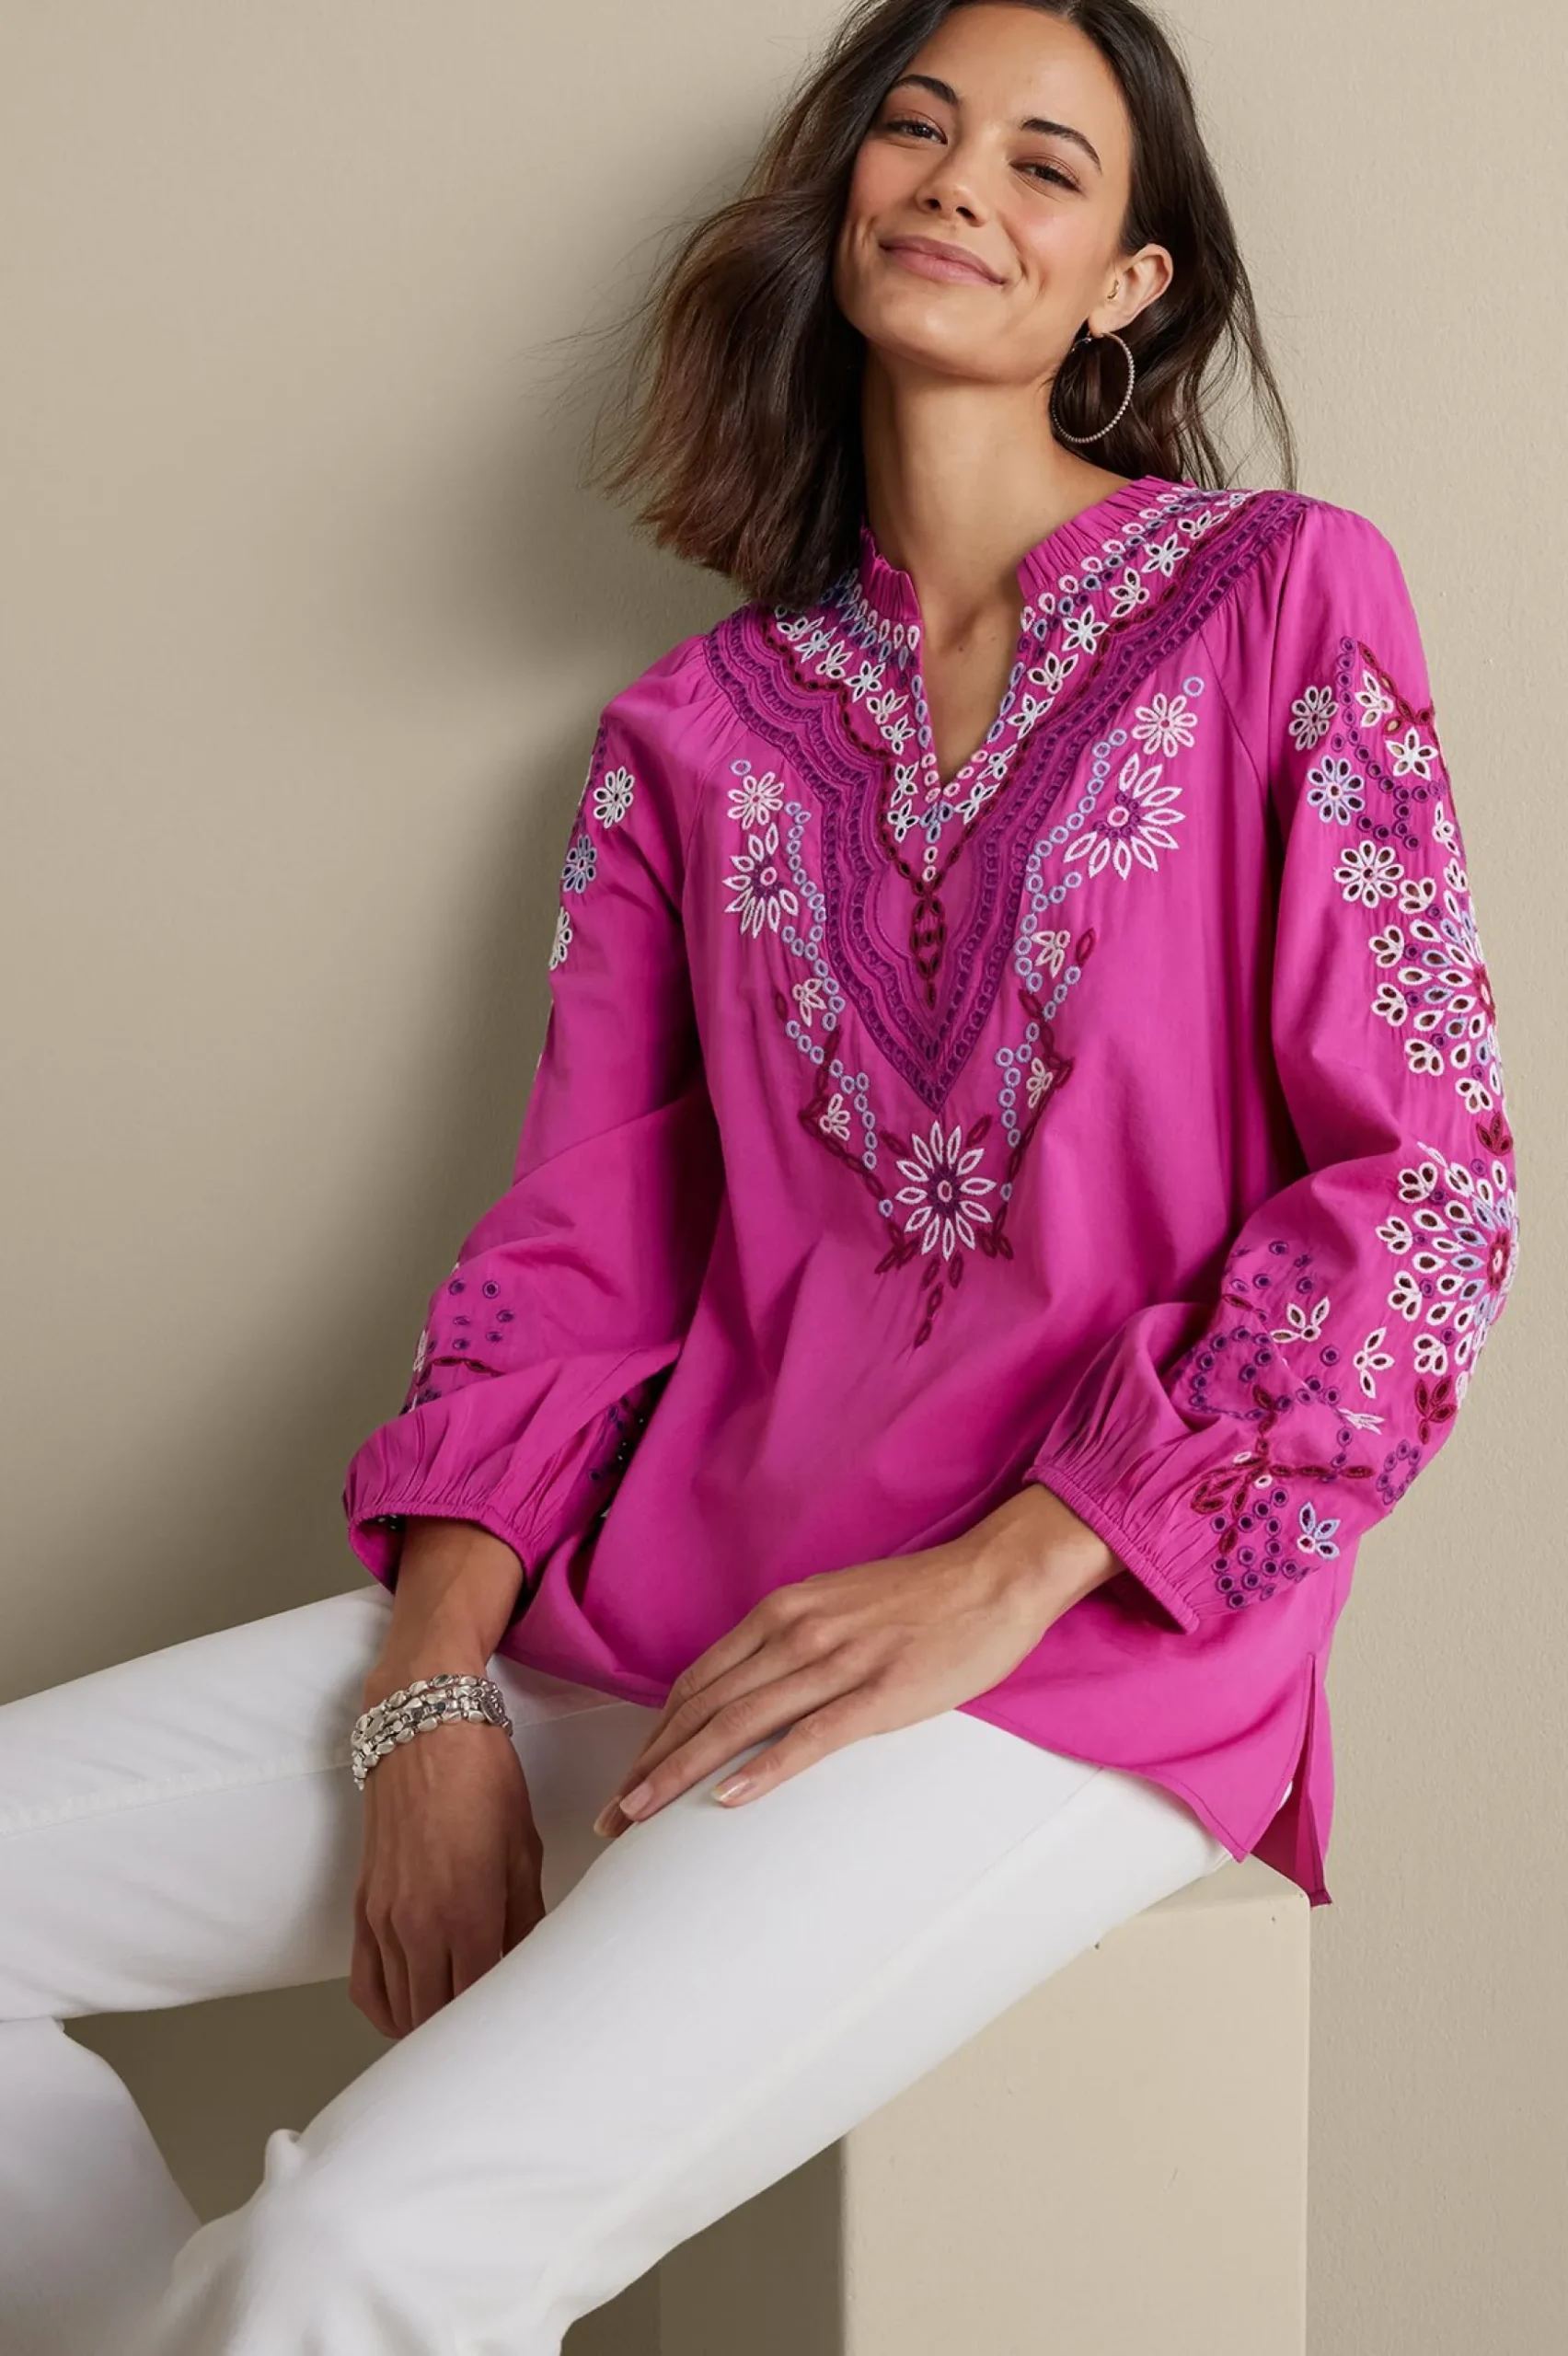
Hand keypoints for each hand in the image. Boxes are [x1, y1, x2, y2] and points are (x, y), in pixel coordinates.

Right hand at [350, 1666, 543, 2038]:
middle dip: (464, 2031)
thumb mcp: (524, 1850)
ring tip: (459, 2023)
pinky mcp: (363, 1908)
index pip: (477, 2005)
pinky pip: (365, 1985)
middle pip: (434, 2018)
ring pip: (398, 2011)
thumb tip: (531, 1964)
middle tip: (494, 2029)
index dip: (498, 2024)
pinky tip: (411, 2009)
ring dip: (426, 2025)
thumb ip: (527, 1918)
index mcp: (467, 1913)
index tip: (518, 2029)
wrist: (424, 1731)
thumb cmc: (482, 1781)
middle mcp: (418, 1925)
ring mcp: (383, 1920)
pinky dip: (386, 2009)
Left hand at [590, 1483, 1121, 1838]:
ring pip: (738, 1723)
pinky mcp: (879, 1693)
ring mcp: (835, 1662)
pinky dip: (763, 1768)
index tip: (627, 1778)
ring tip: (643, 1817)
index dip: (654, 1733)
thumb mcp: (837, 1607)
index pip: (696, 1682)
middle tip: (613, 1817)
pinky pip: (809, 1736)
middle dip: (650, 1764)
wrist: (994, 1576)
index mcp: (781, 1612)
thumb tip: (751, 1692)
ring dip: (682, 1772)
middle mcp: (794, 1632)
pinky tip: (730, 1797)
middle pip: (702, 1707)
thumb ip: (791, 1643)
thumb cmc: (922, 1598)